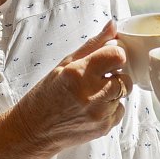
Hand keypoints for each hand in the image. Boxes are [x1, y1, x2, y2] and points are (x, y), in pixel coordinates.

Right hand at [15, 20, 133, 153]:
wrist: (33, 131)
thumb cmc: (45, 96)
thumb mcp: (64, 64)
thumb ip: (93, 45)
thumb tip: (112, 26)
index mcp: (79, 74)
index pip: (118, 55)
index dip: (113, 55)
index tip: (105, 59)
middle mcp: (92, 95)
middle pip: (126, 77)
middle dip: (115, 75)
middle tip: (96, 79)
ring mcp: (100, 114)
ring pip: (124, 94)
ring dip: (113, 92)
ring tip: (91, 94)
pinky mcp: (104, 128)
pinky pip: (120, 110)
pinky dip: (110, 108)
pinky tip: (91, 108)